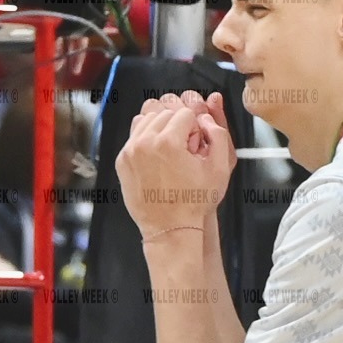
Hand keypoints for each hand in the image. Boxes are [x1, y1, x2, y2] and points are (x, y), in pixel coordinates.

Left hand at [117, 89, 236, 237]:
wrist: (170, 228)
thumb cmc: (194, 203)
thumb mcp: (220, 167)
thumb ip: (218, 134)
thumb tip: (205, 119)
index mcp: (168, 143)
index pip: (186, 113)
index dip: (195, 128)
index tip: (194, 146)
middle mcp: (145, 144)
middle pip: (165, 113)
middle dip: (177, 126)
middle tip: (183, 149)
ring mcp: (130, 152)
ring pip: (147, 119)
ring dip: (161, 129)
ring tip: (170, 150)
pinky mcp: (122, 161)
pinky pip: (134, 135)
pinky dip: (146, 138)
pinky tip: (157, 155)